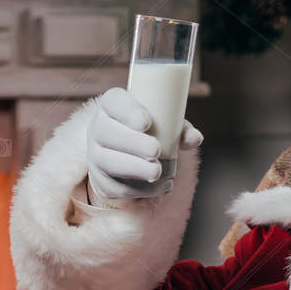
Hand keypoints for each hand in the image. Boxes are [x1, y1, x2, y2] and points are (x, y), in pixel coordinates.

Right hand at [83, 87, 203, 206]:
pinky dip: (139, 189)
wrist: (130, 156)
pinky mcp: (102, 181)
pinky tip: (159, 186)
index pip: (113, 101)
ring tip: (157, 171)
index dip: (126, 110)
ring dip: (134, 168)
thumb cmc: (152, 132)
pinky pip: (115, 186)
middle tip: (156, 150)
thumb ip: (181, 129)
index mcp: (113, 106)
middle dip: (132, 142)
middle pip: (106, 132)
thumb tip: (194, 138)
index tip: (145, 122)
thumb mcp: (167, 124)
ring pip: (106, 161)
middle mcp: (99, 127)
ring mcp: (96, 155)